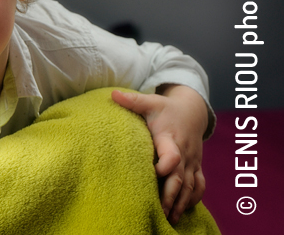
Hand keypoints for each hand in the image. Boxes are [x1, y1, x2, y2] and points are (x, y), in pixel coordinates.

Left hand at [111, 85, 207, 223]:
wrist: (192, 110)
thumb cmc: (165, 108)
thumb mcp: (150, 102)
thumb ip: (132, 101)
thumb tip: (112, 94)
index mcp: (170, 138)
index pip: (171, 155)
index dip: (166, 165)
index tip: (155, 173)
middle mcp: (184, 152)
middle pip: (181, 177)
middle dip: (172, 194)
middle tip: (161, 211)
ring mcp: (192, 161)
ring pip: (191, 186)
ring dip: (182, 202)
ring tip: (170, 218)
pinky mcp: (196, 166)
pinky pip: (200, 185)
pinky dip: (194, 199)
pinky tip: (183, 211)